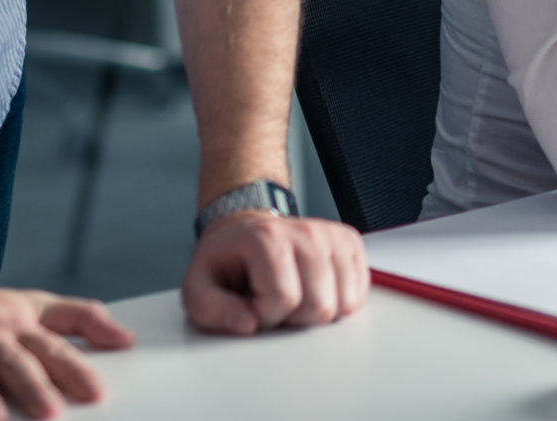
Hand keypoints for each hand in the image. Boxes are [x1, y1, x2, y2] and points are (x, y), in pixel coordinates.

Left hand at [182, 211, 369, 334]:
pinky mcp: (350, 244)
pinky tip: (314, 290)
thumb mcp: (198, 288)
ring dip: (316, 311)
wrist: (248, 232)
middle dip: (294, 317)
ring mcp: (332, 235)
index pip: (284, 300)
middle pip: (320, 305)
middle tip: (274, 300)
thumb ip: (212, 310)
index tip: (251, 303)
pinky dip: (337, 303)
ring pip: (344, 303)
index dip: (264, 315)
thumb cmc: (227, 263)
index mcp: (266, 237)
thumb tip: (247, 324)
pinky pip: (358, 294)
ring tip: (294, 295)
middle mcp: (306, 231)